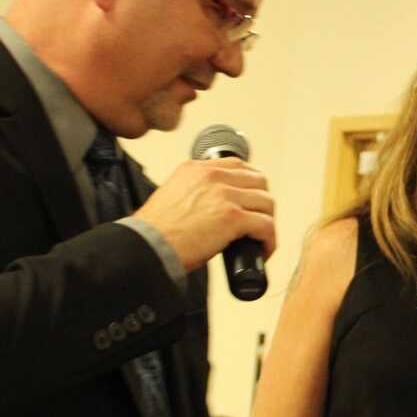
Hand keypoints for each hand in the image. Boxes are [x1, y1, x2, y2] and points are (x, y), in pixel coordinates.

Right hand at [132, 157, 275, 271]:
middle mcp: (213, 176)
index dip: (251, 185)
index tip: (251, 200)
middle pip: (259, 182)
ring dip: (267, 222)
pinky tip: (263, 250)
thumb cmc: (156, 230)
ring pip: (266, 203)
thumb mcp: (173, 195)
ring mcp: (224, 195)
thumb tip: (213, 207)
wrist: (147, 246)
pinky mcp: (233, 217)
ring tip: (260, 238)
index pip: (238, 166)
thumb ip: (195, 192)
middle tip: (258, 221)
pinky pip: (267, 225)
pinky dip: (269, 240)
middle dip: (262, 203)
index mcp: (197, 169)